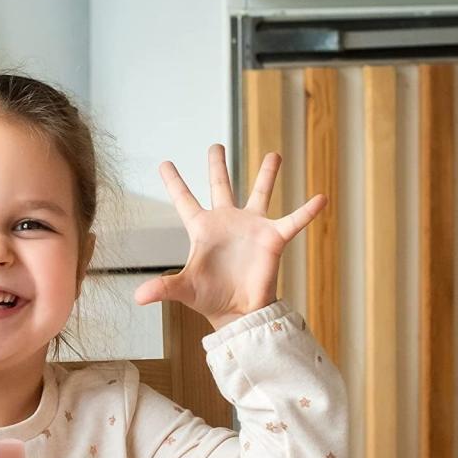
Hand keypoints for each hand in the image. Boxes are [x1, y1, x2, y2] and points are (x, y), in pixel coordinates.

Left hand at [133, 144, 326, 329]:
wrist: (238, 312)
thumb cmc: (210, 298)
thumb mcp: (184, 290)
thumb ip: (162, 289)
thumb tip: (137, 297)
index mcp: (202, 230)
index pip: (184, 200)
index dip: (174, 182)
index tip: (164, 163)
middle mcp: (227, 222)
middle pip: (221, 186)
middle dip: (218, 165)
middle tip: (215, 145)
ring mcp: (251, 227)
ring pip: (259, 193)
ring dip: (267, 175)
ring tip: (274, 154)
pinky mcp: (273, 239)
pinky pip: (293, 221)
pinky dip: (307, 212)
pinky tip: (320, 198)